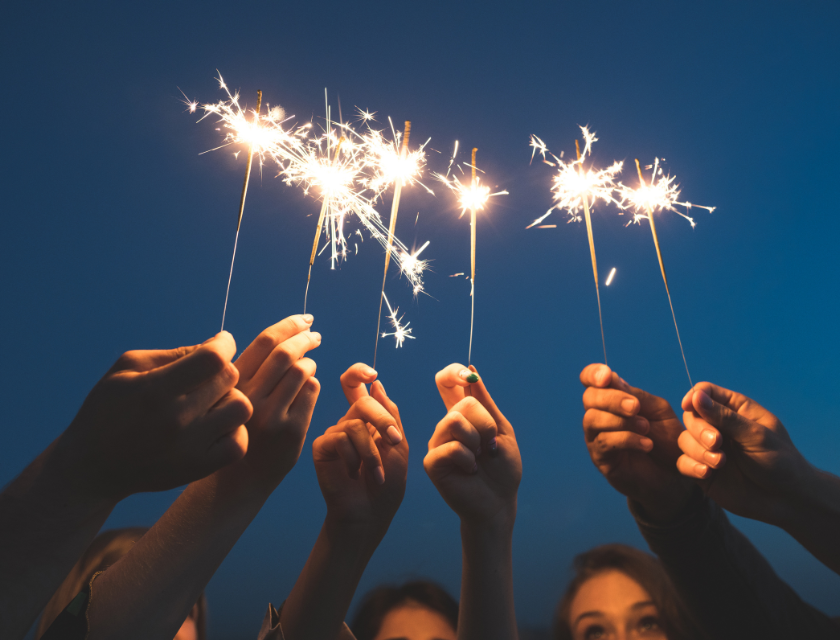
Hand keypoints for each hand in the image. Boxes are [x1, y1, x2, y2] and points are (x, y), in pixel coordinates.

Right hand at [57, 332, 252, 499]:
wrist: (91, 468)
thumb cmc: (108, 409)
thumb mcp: (127, 369)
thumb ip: (173, 354)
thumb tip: (215, 344)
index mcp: (155, 390)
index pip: (212, 359)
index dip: (223, 344)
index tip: (220, 343)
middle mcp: (176, 419)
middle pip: (229, 379)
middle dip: (222, 369)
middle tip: (206, 376)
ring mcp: (190, 447)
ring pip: (241, 408)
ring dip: (230, 399)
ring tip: (211, 402)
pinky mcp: (198, 468)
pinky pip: (239, 444)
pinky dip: (234, 431)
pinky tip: (216, 426)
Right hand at [233, 315, 320, 486]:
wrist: (240, 477)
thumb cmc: (239, 427)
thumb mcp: (234, 395)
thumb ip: (252, 369)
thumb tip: (284, 334)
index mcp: (232, 384)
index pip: (264, 342)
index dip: (288, 324)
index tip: (304, 319)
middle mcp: (249, 398)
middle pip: (286, 353)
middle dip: (305, 338)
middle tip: (315, 334)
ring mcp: (271, 416)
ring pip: (302, 370)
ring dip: (309, 361)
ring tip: (308, 364)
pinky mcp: (291, 431)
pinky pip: (311, 391)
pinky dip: (313, 383)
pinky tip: (306, 387)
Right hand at [312, 364, 407, 535]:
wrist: (370, 514)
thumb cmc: (387, 484)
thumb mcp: (398, 446)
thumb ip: (390, 415)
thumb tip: (376, 383)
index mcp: (367, 419)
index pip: (356, 386)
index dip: (359, 372)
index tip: (372, 374)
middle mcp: (348, 422)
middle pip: (362, 401)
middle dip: (382, 420)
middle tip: (395, 441)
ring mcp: (334, 434)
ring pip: (354, 424)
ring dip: (371, 451)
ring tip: (376, 474)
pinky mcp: (321, 447)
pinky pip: (339, 438)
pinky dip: (354, 458)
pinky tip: (354, 474)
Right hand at [424, 364, 520, 527]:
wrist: (500, 501)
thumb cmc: (502, 469)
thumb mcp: (502, 430)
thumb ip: (486, 403)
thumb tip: (472, 371)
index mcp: (461, 415)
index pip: (446, 382)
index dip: (452, 372)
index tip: (466, 376)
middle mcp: (445, 426)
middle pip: (463, 403)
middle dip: (485, 424)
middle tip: (489, 446)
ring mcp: (437, 442)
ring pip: (455, 421)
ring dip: (478, 441)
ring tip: (479, 459)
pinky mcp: (432, 461)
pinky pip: (452, 447)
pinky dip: (469, 459)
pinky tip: (470, 470)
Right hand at [580, 363, 693, 521]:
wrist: (674, 474)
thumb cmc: (665, 439)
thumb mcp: (657, 411)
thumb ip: (636, 396)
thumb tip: (612, 379)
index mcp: (611, 398)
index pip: (590, 379)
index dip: (592, 374)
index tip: (607, 376)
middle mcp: (598, 415)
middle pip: (589, 398)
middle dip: (612, 399)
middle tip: (635, 407)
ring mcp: (596, 437)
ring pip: (593, 419)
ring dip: (620, 421)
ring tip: (645, 428)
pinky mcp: (600, 458)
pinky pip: (604, 442)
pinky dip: (626, 439)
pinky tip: (646, 444)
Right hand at [677, 383, 811, 525]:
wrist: (785, 500)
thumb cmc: (780, 462)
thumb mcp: (756, 435)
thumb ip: (725, 417)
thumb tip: (695, 397)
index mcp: (736, 410)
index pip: (706, 393)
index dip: (694, 396)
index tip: (689, 406)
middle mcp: (719, 426)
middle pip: (691, 416)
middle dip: (700, 430)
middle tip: (717, 443)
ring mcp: (709, 449)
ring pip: (685, 439)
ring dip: (698, 450)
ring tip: (719, 463)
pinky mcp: (702, 470)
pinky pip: (683, 462)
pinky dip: (692, 466)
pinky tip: (707, 473)